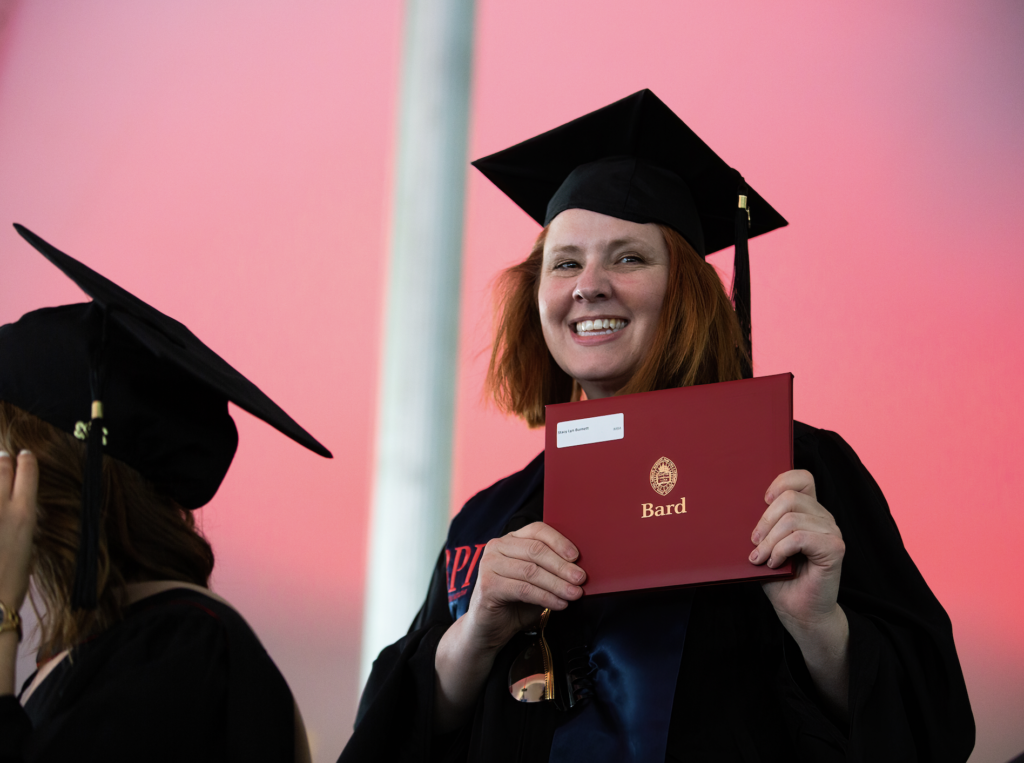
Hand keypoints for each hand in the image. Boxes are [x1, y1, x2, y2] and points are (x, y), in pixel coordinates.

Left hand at [0, 450, 37, 611]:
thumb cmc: (9, 580)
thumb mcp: (26, 546)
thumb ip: (18, 520)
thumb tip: (14, 506)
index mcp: (24, 514)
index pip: (27, 472)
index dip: (26, 461)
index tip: (24, 457)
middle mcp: (1, 507)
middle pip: (1, 468)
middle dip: (2, 461)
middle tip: (2, 458)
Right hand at [461, 521, 584, 651]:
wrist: (490, 628)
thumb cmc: (517, 601)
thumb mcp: (538, 581)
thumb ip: (552, 570)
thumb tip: (579, 569)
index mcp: (511, 539)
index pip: (537, 530)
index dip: (559, 541)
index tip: (577, 557)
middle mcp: (497, 547)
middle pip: (535, 550)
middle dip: (562, 566)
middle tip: (580, 578)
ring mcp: (489, 565)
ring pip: (531, 571)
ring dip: (557, 584)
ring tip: (574, 594)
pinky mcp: (488, 585)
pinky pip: (523, 589)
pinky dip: (545, 597)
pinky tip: (559, 604)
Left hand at [749, 469, 849, 715]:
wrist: (799, 611)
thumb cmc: (780, 578)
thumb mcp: (764, 545)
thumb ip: (760, 524)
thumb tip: (732, 504)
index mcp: (808, 511)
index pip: (801, 478)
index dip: (781, 481)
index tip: (762, 500)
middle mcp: (823, 517)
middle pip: (791, 497)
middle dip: (764, 520)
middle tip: (754, 542)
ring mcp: (831, 531)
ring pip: (793, 518)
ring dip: (770, 540)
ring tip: (761, 557)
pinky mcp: (834, 548)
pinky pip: (800, 537)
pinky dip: (780, 550)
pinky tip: (773, 563)